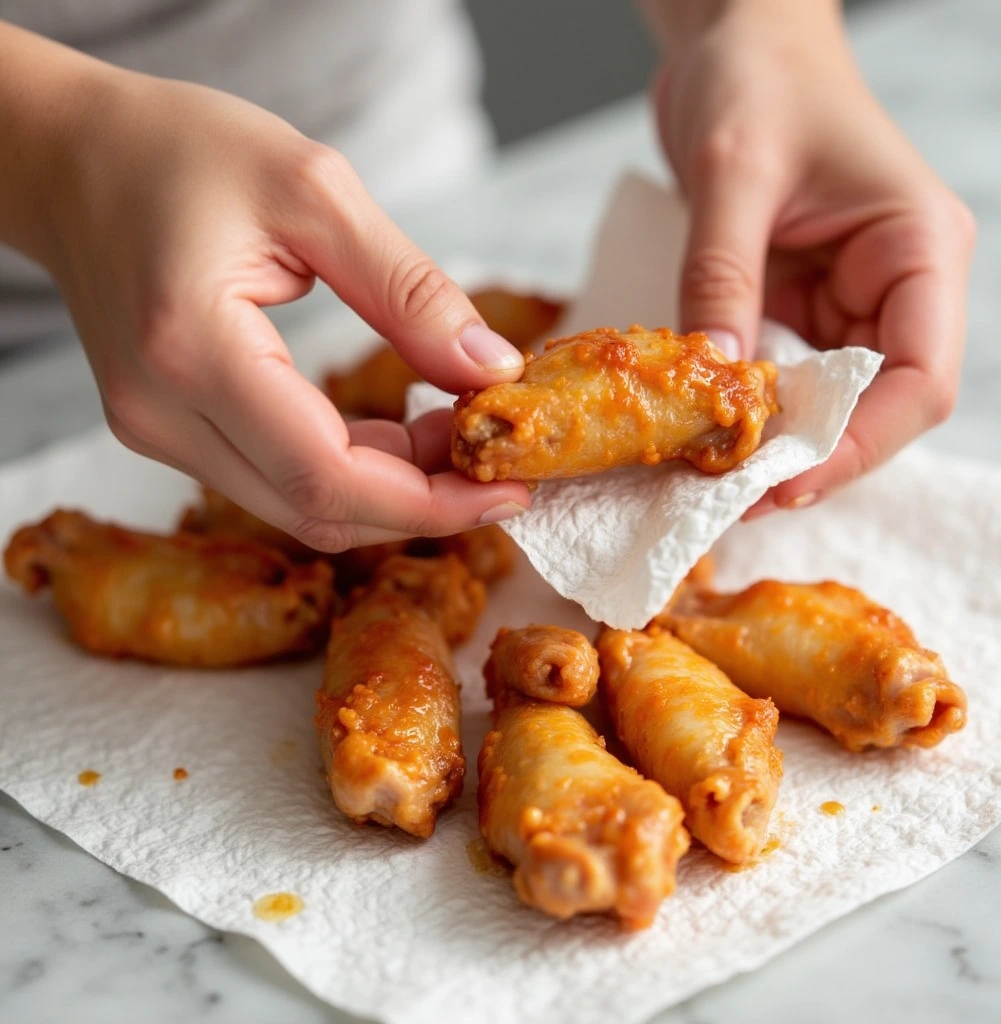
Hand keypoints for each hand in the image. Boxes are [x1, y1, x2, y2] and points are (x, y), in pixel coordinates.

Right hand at [39, 62, 529, 549]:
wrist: (77, 159)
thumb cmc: (181, 150)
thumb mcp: (316, 192)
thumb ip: (409, 292)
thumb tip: (491, 369)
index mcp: (192, 349)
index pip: (325, 476)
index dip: (429, 503)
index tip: (509, 491)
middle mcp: (161, 413)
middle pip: (316, 509)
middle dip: (421, 503)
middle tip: (492, 458)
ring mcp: (157, 430)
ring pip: (298, 504)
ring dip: (389, 488)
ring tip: (452, 431)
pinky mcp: (169, 430)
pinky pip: (276, 479)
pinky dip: (349, 469)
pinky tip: (399, 432)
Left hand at [649, 1, 974, 514]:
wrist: (737, 40)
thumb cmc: (755, 78)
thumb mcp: (732, 176)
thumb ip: (721, 280)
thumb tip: (711, 384)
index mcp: (918, 249)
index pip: (918, 380)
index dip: (855, 446)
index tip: (779, 484)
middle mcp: (898, 285)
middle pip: (878, 408)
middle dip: (810, 459)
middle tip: (730, 499)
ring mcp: (852, 299)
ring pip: (831, 403)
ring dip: (778, 445)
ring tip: (711, 481)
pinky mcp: (805, 303)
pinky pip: (787, 375)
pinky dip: (752, 411)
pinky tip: (709, 434)